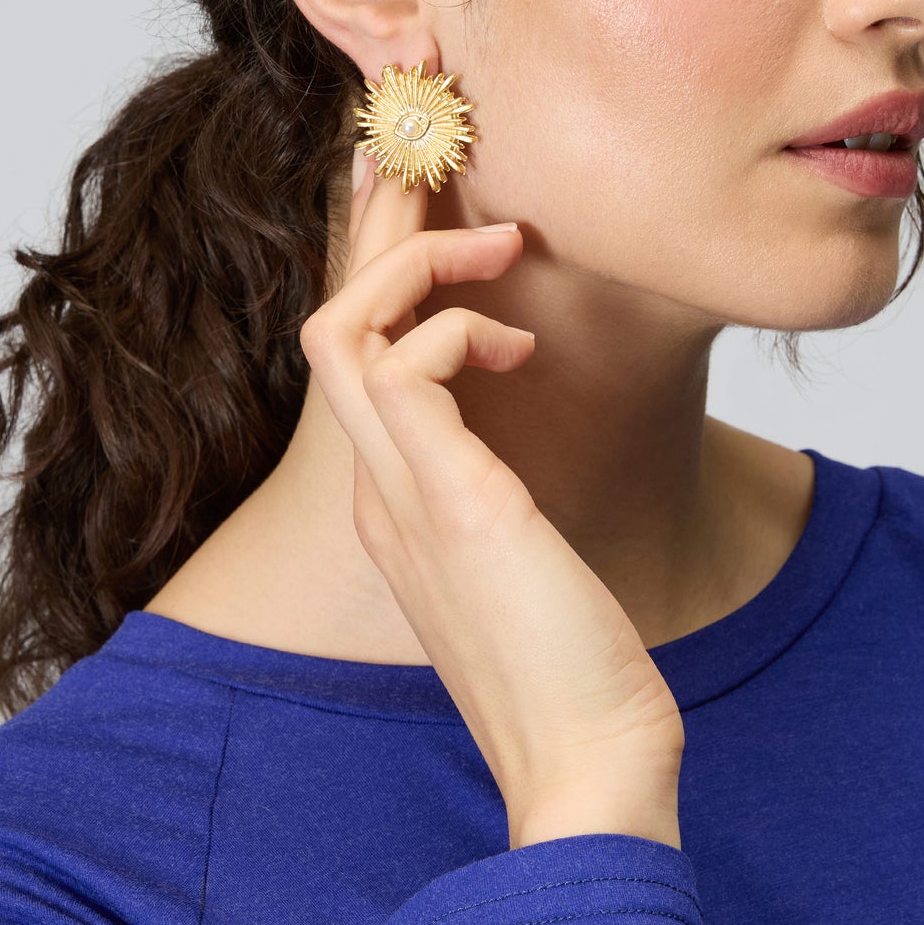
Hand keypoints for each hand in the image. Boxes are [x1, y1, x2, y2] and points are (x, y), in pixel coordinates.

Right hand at [300, 152, 683, 851]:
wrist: (588, 769)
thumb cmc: (580, 680)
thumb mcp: (538, 571)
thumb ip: (515, 515)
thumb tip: (538, 481)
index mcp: (399, 507)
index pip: (365, 362)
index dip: (390, 275)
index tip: (447, 217)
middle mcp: (381, 492)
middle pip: (335, 321)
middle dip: (375, 228)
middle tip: (424, 155)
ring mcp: (400, 494)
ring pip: (343, 325)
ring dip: (412, 262)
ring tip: (499, 251)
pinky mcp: (445, 496)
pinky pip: (400, 360)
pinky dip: (453, 325)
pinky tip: (518, 348)